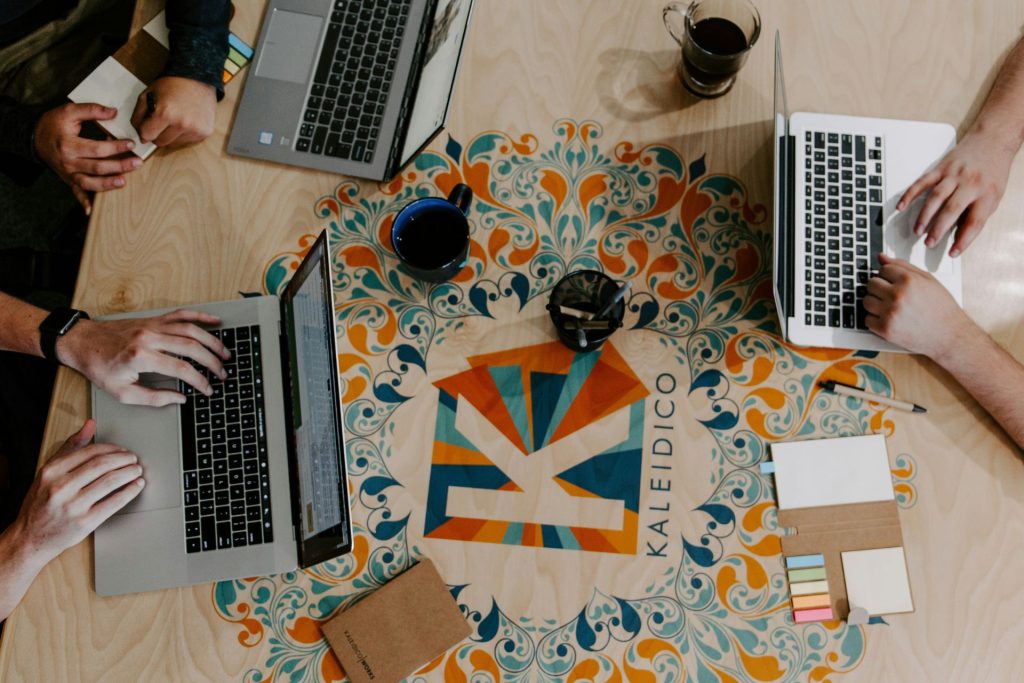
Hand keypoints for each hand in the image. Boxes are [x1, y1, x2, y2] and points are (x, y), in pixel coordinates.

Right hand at [9, 420, 143, 566]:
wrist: (30, 539)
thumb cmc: (41, 503)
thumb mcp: (49, 473)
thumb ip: (70, 448)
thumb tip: (90, 425)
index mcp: (51, 472)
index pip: (90, 452)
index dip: (112, 448)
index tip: (122, 450)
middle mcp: (60, 487)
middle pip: (102, 465)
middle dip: (124, 459)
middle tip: (133, 459)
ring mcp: (73, 506)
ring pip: (110, 481)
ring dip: (129, 473)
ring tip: (137, 470)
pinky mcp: (84, 523)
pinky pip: (113, 503)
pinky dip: (129, 492)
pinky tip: (136, 486)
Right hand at [33, 103, 141, 213]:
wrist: (34, 137)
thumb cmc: (53, 123)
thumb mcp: (69, 111)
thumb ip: (91, 110)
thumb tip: (113, 112)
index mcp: (68, 145)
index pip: (96, 149)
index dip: (115, 148)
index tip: (131, 144)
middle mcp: (68, 162)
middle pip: (97, 168)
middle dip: (120, 166)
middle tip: (138, 162)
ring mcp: (68, 173)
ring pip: (89, 183)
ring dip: (107, 185)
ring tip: (124, 182)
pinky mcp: (68, 180)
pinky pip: (76, 193)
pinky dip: (83, 202)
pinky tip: (92, 211)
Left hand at [59, 309, 230, 405]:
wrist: (82, 342)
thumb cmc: (99, 367)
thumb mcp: (122, 392)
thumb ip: (153, 398)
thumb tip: (179, 398)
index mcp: (141, 357)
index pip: (182, 368)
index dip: (200, 381)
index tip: (209, 389)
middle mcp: (150, 338)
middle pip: (192, 347)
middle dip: (212, 362)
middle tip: (223, 373)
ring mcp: (153, 326)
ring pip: (192, 330)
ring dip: (212, 341)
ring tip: (225, 353)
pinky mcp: (153, 320)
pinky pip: (182, 314)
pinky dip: (201, 316)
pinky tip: (215, 321)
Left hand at [131, 76, 215, 147]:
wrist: (197, 78)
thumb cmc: (171, 85)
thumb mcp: (147, 94)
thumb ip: (138, 115)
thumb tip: (140, 134)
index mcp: (165, 113)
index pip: (147, 135)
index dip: (144, 130)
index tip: (147, 125)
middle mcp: (182, 124)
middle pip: (160, 142)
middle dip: (157, 134)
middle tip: (160, 122)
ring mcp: (195, 130)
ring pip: (173, 144)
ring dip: (170, 135)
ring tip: (174, 120)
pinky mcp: (205, 132)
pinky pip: (187, 141)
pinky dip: (183, 134)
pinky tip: (185, 121)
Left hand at [863, 253, 976, 358]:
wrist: (949, 335)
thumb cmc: (941, 308)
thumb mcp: (928, 280)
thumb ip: (903, 266)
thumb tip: (881, 257)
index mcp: (908, 280)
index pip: (882, 269)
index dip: (889, 276)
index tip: (895, 283)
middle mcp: (897, 295)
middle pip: (871, 283)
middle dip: (880, 288)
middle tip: (893, 296)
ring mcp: (890, 313)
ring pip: (866, 300)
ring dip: (875, 303)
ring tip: (891, 307)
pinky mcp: (885, 329)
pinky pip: (867, 319)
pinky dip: (875, 320)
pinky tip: (889, 319)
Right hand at [897, 129, 1016, 256]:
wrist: (993, 141)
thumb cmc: (993, 171)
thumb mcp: (994, 196)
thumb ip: (977, 214)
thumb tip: (960, 235)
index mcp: (987, 194)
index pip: (974, 222)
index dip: (963, 240)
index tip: (953, 252)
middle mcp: (970, 184)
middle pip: (952, 210)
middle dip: (938, 229)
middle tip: (929, 243)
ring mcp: (954, 175)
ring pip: (936, 197)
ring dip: (924, 216)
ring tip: (917, 231)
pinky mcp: (941, 168)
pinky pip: (922, 182)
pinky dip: (910, 195)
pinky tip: (902, 206)